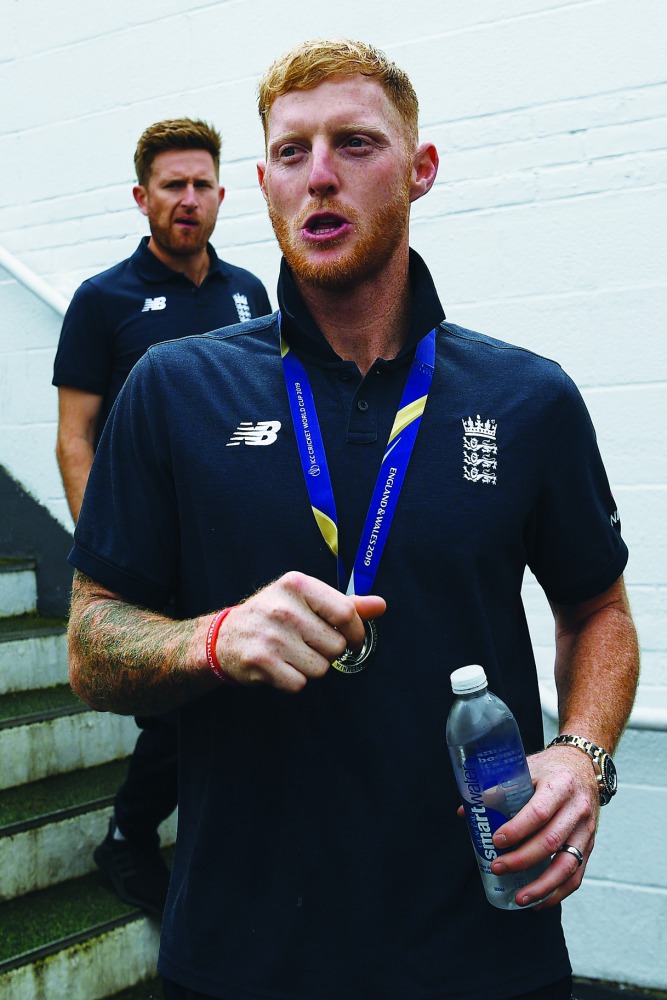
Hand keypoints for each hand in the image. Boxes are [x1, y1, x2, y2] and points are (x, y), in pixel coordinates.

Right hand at [214, 571, 385, 691]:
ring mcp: (271, 636)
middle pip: (336, 646)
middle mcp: (283, 608)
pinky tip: (281, 666)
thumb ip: (345, 604)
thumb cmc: (273, 616)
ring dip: (311, 667)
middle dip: (328, 651)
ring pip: (321, 668)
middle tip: (308, 644)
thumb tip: (380, 605)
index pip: (346, 613)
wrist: (224, 638)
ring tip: (292, 654)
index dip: (356, 632)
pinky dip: (294, 680)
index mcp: (297, 585)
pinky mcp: (261, 662)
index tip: (351, 639)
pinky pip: (300, 684)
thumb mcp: (305, 600)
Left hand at [485, 746, 599, 907]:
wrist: (583, 767)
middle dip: (522, 860)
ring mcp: (586, 829)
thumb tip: (465, 813)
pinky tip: (540, 902)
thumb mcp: (525, 768)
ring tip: (520, 898)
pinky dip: (559, 892)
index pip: (539, 812)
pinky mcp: (589, 845)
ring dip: (543, 886)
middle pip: (551, 841)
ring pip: (568, 864)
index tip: (496, 840)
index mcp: (559, 785)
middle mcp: (577, 809)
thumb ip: (497, 789)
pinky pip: (577, 874)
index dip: (517, 829)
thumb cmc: (549, 769)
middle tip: (497, 867)